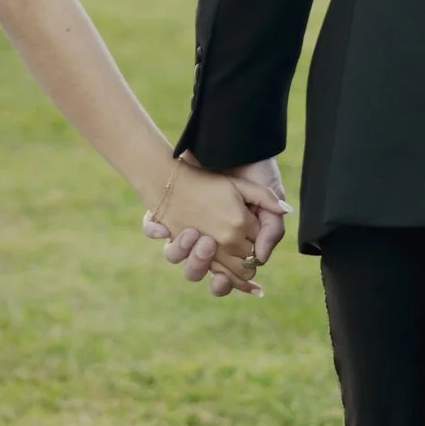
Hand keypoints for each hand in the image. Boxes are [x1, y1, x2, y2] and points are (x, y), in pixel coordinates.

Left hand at [143, 155, 289, 297]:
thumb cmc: (250, 170)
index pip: (225, 276)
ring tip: (191, 232)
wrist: (225, 142)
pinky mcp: (166, 211)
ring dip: (180, 250)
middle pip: (195, 270)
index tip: (221, 279)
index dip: (223, 283)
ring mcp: (184, 227)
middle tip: (207, 246)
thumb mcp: (266, 198)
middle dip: (198, 265)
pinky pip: (153, 230)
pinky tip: (162, 223)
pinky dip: (154, 229)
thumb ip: (271, 229)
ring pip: (174, 255)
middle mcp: (203, 239)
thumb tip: (260, 257)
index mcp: (228, 242)